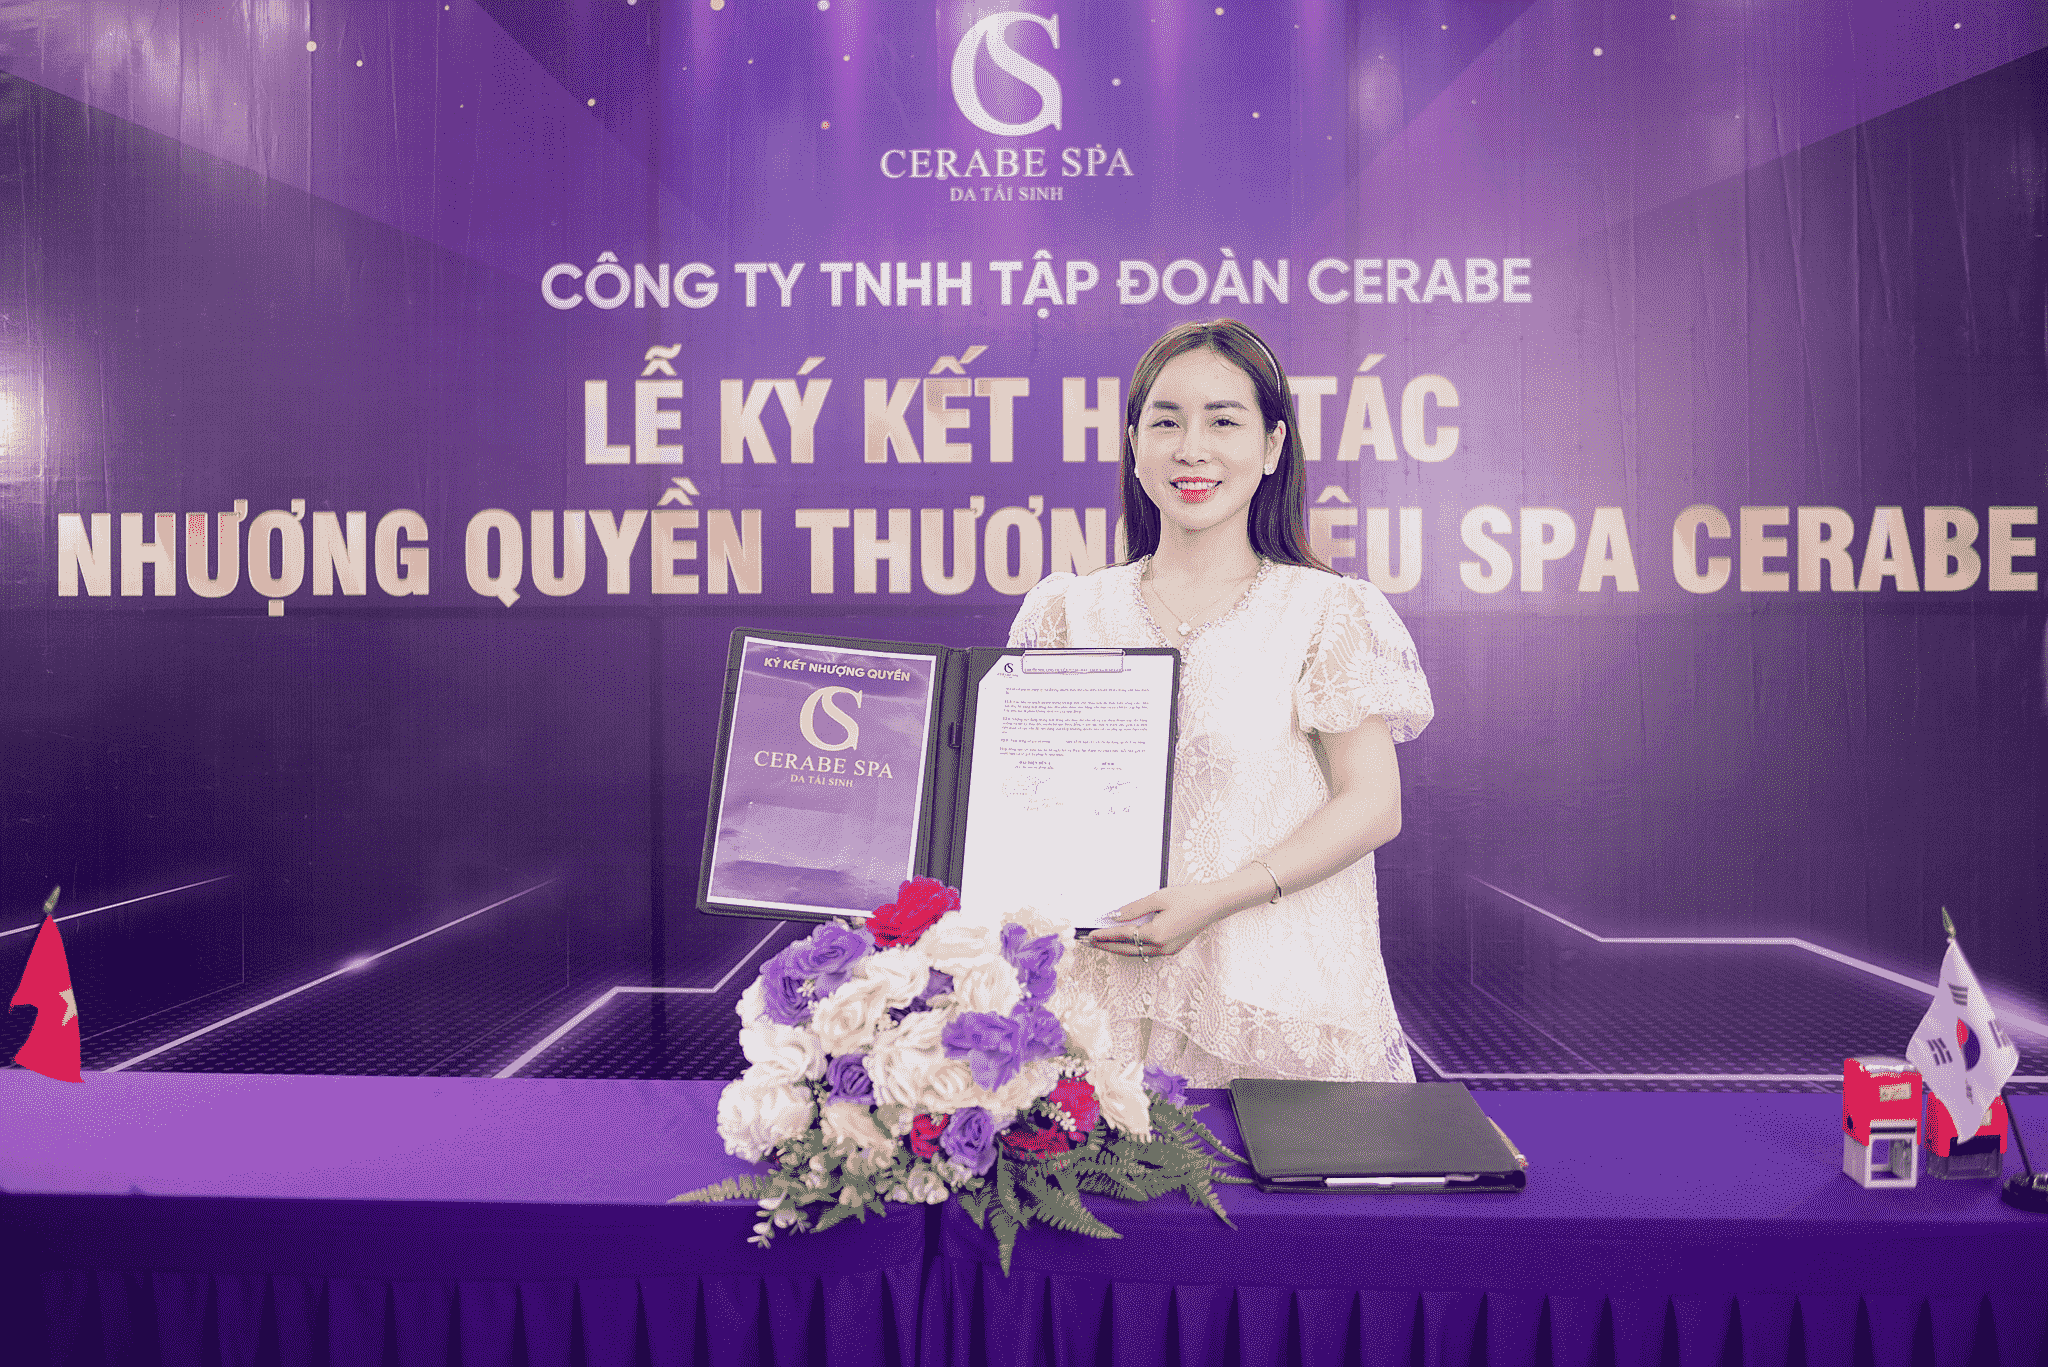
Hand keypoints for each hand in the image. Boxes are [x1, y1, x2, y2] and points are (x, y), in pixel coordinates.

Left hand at [1085, 885, 1229, 958]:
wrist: (1214, 905)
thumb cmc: (1189, 898)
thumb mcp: (1158, 897)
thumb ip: (1135, 909)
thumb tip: (1116, 917)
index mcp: (1156, 934)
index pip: (1123, 936)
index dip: (1105, 935)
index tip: (1090, 936)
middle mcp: (1161, 947)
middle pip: (1126, 950)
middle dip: (1106, 947)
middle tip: (1089, 943)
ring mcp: (1167, 950)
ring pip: (1136, 953)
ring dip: (1118, 949)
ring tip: (1102, 944)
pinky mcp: (1172, 949)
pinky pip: (1146, 951)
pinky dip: (1132, 948)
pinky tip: (1124, 943)